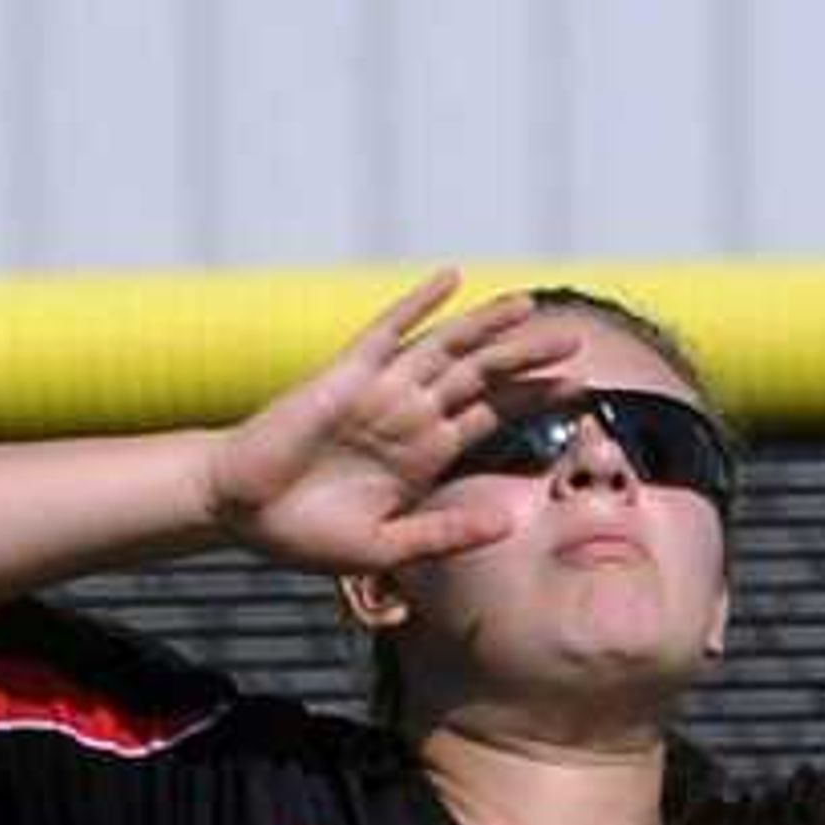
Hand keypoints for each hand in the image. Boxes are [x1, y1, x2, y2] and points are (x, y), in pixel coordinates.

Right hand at [204, 273, 590, 577]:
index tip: (582, 391)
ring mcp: (380, 391)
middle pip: (481, 377)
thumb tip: (508, 524)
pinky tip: (450, 278)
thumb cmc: (307, 533)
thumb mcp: (387, 546)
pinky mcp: (345, 374)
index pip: (492, 417)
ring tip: (530, 305)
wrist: (242, 512)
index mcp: (424, 454)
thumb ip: (446, 534)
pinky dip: (418, 304)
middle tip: (575, 340)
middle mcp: (410, 416)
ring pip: (446, 349)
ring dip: (486, 327)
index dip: (535, 402)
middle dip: (526, 358)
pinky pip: (388, 330)